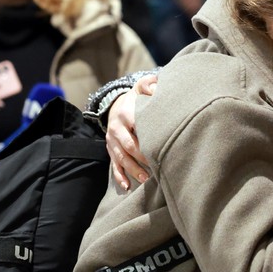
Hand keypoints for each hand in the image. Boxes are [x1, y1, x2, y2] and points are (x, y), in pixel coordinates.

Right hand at [106, 74, 156, 189]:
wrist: (117, 104)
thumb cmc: (137, 98)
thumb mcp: (141, 88)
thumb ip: (149, 85)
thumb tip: (157, 87)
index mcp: (125, 113)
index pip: (137, 126)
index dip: (148, 137)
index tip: (161, 146)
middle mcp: (116, 128)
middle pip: (129, 146)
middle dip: (142, 158)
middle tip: (157, 168)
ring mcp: (112, 141)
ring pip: (121, 158)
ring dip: (133, 170)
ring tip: (146, 180)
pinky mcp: (111, 150)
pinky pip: (114, 165)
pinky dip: (119, 176)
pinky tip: (127, 186)